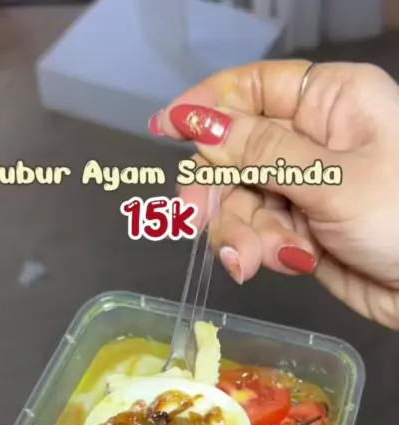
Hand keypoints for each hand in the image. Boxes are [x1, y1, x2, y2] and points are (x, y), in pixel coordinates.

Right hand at [149, 60, 398, 329]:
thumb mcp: (331, 179)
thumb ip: (261, 154)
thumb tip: (201, 125)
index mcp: (331, 102)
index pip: (254, 88)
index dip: (208, 106)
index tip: (166, 128)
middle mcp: (313, 139)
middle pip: (235, 152)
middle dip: (220, 190)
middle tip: (199, 219)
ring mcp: (306, 187)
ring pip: (241, 200)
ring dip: (242, 232)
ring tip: (259, 260)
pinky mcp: (301, 229)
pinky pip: (258, 233)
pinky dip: (262, 250)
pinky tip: (285, 263)